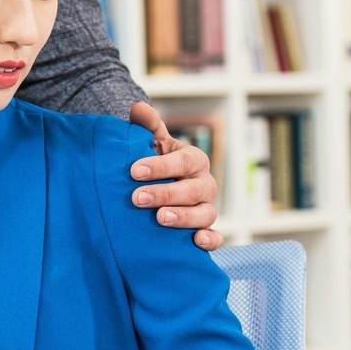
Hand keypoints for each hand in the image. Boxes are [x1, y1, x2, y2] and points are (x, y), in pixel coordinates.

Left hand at [128, 102, 222, 250]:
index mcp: (194, 160)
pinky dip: (210, 240)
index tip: (133, 171)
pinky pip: (216, 238)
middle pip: (191, 190)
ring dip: (183, 217)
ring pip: (205, 214)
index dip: (160, 166)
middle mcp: (205, 184)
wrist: (165, 187)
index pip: (182, 161)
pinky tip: (195, 241)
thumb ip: (148, 126)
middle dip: (164, 194)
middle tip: (136, 198)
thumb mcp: (155, 143)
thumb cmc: (159, 163)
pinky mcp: (207, 230)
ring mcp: (207, 208)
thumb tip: (137, 108)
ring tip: (159, 218)